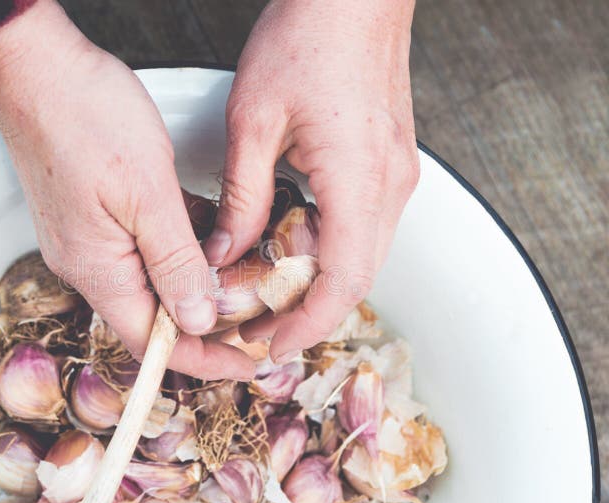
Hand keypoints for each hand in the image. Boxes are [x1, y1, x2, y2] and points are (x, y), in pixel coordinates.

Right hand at [0, 0, 254, 379]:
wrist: (36, 65)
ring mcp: (90, 237)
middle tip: (257, 321)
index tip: (247, 363)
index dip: (202, 359)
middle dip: (206, 324)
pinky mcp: (96, 212)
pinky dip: (180, 248)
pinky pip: (143, 247)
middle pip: (153, 316)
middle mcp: (90, 262)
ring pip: (152, 279)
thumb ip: (173, 261)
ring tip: (246, 282)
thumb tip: (195, 319)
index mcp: (98, 268)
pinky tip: (212, 236)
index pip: (151, 341)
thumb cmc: (83, 116)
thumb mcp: (145, 192)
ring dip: (196, 284)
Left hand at [204, 0, 418, 360]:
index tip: (269, 346)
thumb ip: (242, 197)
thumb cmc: (308, 37)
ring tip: (264, 294)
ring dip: (315, 282)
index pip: (342, 282)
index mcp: (359, 178)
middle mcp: (389, 184)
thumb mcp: (254, 122)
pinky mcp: (390, 163)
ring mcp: (396, 174)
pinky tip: (288, 247)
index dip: (305, 325)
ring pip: (360, 255)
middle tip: (256, 328)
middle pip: (355, 277)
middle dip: (305, 313)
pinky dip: (326, 248)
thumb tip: (226, 251)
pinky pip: (362, 226)